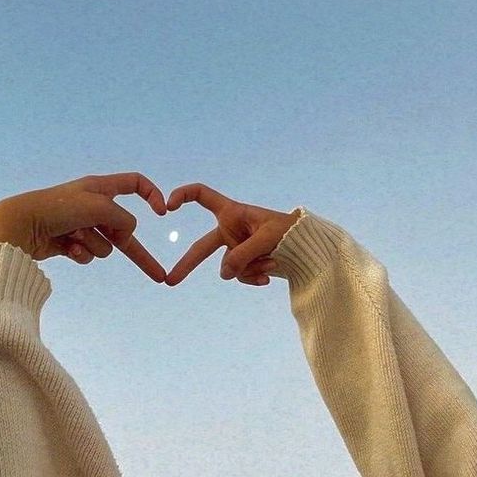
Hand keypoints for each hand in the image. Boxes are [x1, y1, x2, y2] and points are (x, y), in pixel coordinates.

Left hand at [0, 172, 168, 282]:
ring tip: (75, 238)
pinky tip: (68, 248)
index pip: (135, 183)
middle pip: (125, 229)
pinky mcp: (70, 243)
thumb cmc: (57, 209)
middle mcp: (93, 205)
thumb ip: (122, 219)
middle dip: (139, 254)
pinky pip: (89, 255)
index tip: (163, 212)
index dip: (152, 195)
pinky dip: (82, 254)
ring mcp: (82, 226)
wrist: (18, 226)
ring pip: (106, 245)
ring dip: (95, 245)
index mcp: (100, 188)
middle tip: (159, 275)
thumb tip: (128, 234)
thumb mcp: (98, 206)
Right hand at [164, 182, 301, 286]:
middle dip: (187, 264)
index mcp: (232, 212)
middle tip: (170, 281)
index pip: (202, 195)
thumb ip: (243, 254)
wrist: (308, 247)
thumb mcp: (268, 238)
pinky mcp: (246, 264)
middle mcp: (231, 230)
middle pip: (202, 247)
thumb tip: (224, 274)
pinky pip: (240, 276)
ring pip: (230, 268)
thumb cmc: (291, 232)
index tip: (168, 206)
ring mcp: (237, 248)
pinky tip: (267, 279)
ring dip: (250, 268)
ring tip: (271, 261)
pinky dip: (253, 277)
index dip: (184, 195)